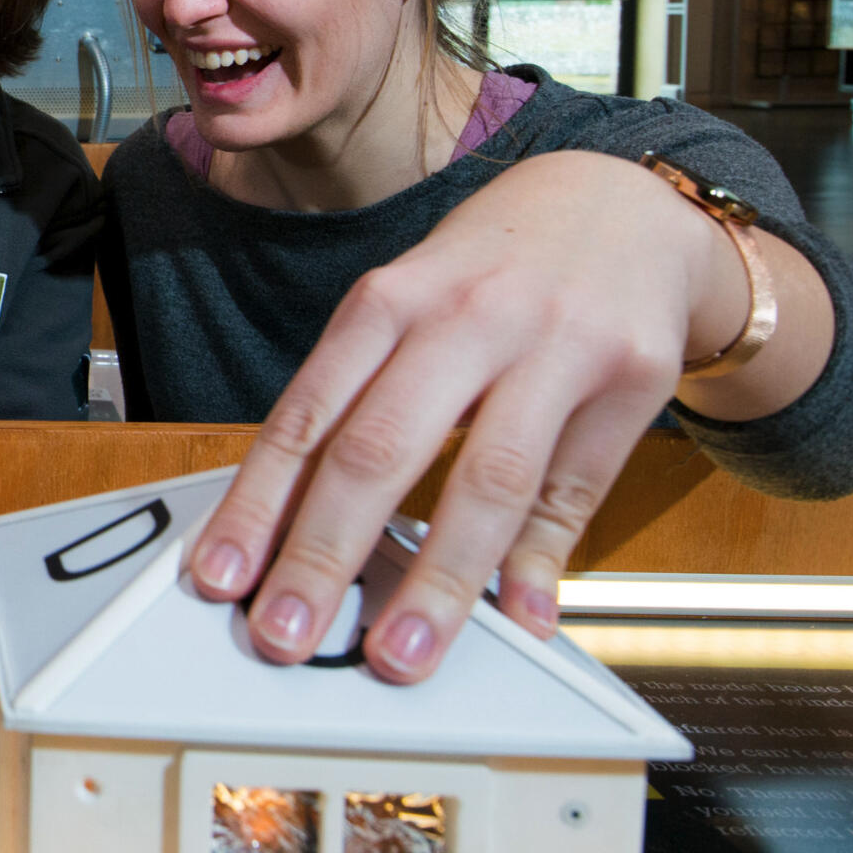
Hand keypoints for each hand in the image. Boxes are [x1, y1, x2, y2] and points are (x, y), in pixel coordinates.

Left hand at [187, 150, 829, 682]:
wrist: (620, 201)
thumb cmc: (488, 276)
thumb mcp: (411, 310)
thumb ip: (360, 409)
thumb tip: (297, 533)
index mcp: (389, 302)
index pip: (306, 416)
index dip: (257, 504)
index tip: (220, 578)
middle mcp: (465, 316)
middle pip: (381, 448)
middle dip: (326, 552)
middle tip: (285, 633)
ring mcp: (554, 342)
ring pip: (488, 478)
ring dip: (439, 580)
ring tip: (401, 651)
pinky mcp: (632, 374)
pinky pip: (575, 488)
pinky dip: (543, 562)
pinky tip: (519, 619)